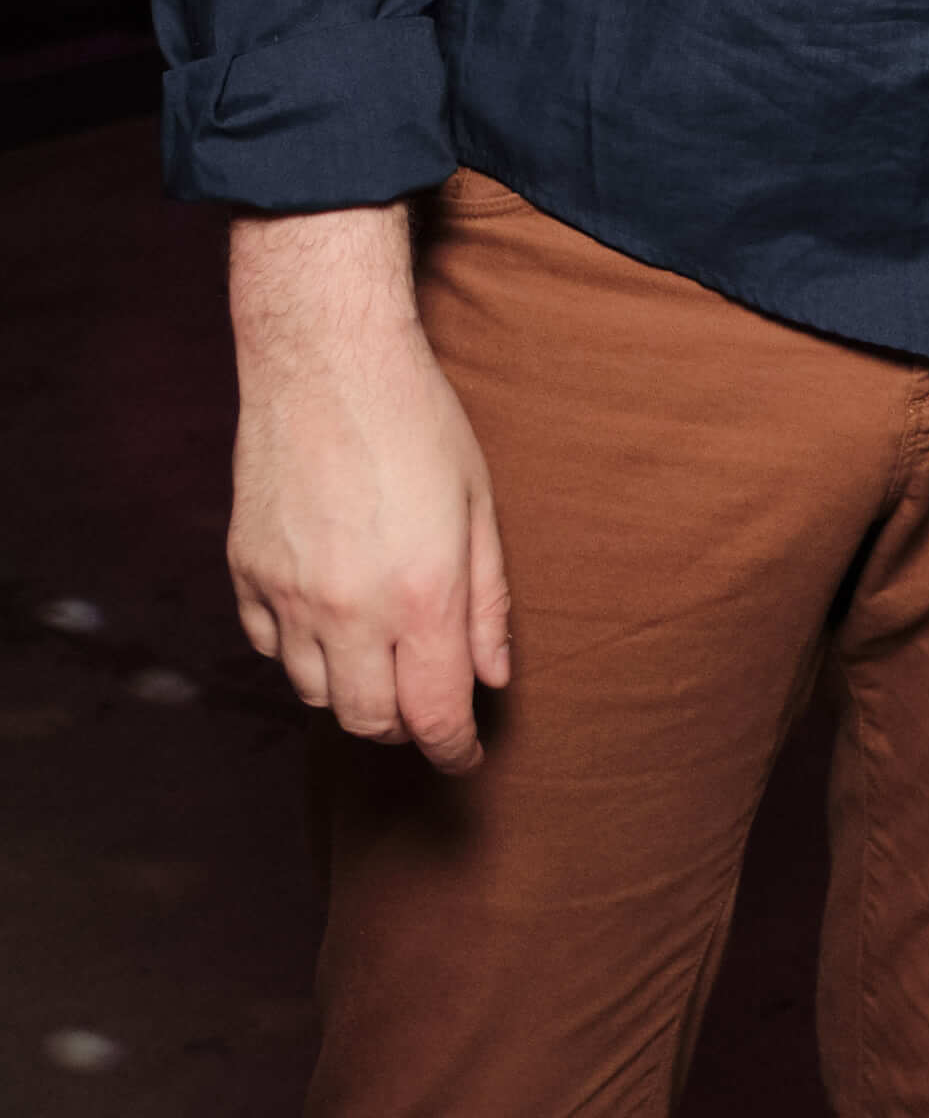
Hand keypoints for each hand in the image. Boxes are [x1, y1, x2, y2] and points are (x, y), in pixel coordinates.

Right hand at [228, 211, 510, 772]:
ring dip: (353, 690)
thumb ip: (488, 601)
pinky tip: (327, 619)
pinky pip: (269, 648)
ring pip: (315, 693)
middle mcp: (351, 610)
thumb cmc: (416, 419)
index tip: (465, 757)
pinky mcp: (246, 574)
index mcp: (422, 596)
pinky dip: (301, 653)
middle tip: (426, 704)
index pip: (435, 716)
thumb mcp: (479, 503)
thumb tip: (493, 676)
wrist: (324, 360)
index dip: (454, 751)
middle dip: (404, 727)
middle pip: (370, 722)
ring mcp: (289, 596)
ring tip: (380, 654)